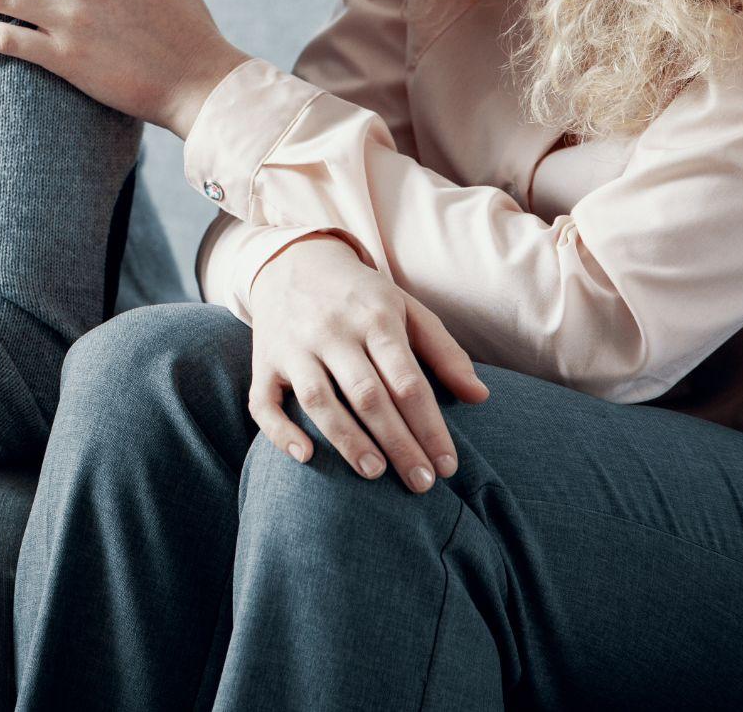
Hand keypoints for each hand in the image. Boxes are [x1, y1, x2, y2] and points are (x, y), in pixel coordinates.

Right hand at [247, 236, 489, 491]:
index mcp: (375, 318)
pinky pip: (263, 402)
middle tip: (421, 484)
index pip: (407, 381)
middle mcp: (332, 332)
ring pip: (318, 400)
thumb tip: (479, 397)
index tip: (448, 466)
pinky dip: (280, 431)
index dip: (430, 427)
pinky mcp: (263, 361)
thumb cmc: (360, 296)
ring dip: (348, 440)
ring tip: (375, 474)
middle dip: (398, 444)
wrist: (292, 259)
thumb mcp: (406, 308)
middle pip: (368, 396)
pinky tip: (305, 456)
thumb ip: (443, 352)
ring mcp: (293, 347)